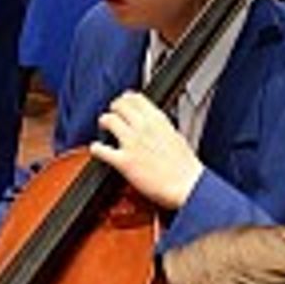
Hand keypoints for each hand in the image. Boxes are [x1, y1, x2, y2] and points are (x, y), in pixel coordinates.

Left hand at [90, 91, 203, 209]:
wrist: (188, 185)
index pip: (135, 97)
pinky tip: (98, 149)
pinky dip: (96, 148)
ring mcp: (132, 143)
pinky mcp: (124, 161)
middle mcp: (144, 127)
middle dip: (113, 109)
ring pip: (108, 120)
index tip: (123, 104)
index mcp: (158, 119)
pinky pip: (101, 149)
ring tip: (105, 128)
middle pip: (118, 105)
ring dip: (104, 123)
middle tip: (113, 116)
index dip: (125, 100)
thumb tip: (149, 122)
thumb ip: (159, 126)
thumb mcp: (174, 135)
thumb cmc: (185, 166)